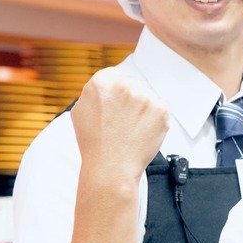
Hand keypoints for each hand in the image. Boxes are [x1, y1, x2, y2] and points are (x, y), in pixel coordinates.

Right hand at [70, 68, 168, 183]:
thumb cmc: (94, 143)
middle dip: (131, 100)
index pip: (114, 76)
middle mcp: (124, 86)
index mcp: (101, 82)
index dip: (115, 92)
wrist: (111, 166)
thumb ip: (93, 93)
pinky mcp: (161, 109)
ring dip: (144, 110)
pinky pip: (160, 110)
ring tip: (131, 129)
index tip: (116, 104)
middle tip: (124, 121)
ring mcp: (145, 97)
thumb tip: (105, 86)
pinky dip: (155, 120)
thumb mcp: (81, 111)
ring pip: (148, 98)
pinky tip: (142, 132)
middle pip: (133, 85)